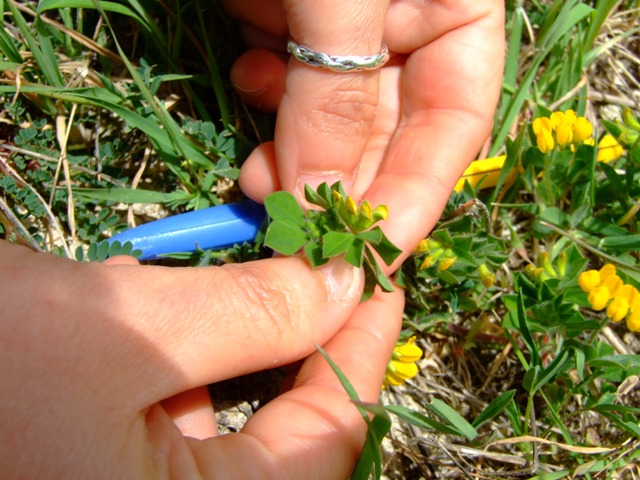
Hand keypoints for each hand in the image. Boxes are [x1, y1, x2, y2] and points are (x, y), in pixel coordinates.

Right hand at [0, 240, 402, 477]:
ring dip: (254, 339)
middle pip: (292, 428)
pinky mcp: (105, 462)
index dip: (363, 344)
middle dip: (311, 336)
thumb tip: (343, 280)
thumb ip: (252, 313)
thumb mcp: (122, 330)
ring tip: (269, 266)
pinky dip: (198, 357)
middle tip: (326, 259)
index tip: (379, 270)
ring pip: (238, 415)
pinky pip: (183, 414)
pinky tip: (186, 307)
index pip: (332, 433)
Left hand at [223, 0, 504, 261]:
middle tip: (295, 234)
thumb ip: (336, 98)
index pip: (455, 123)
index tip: (370, 258)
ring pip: (328, 121)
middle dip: (339, 188)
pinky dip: (265, 99)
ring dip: (293, 157)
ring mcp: (346, 28)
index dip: (414, 196)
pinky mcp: (289, 22)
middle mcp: (408, 26)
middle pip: (387, 135)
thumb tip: (317, 207)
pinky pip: (284, 83)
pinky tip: (247, 80)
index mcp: (454, 8)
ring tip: (256, 173)